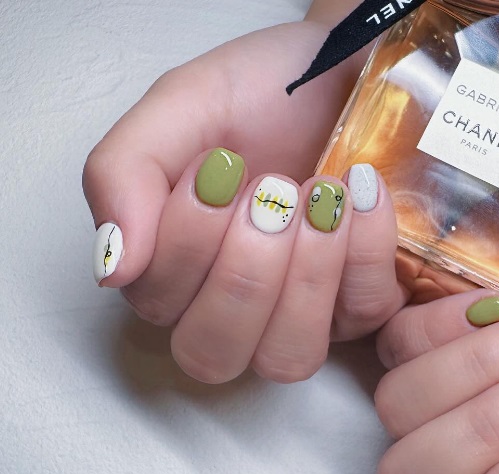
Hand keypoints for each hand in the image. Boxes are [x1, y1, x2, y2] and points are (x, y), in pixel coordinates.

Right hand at [83, 19, 404, 383]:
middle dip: (242, 276)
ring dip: (303, 277)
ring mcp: (300, 314)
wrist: (347, 65)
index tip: (219, 165)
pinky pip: (362, 315)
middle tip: (269, 193)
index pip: (157, 305)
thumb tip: (112, 270)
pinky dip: (362, 252)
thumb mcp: (179, 108)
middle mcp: (233, 307)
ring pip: (286, 359)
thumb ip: (124, 175)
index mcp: (175, 266)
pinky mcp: (360, 302)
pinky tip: (359, 190)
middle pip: (214, 355)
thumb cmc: (262, 91)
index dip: (185, 244)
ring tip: (319, 196)